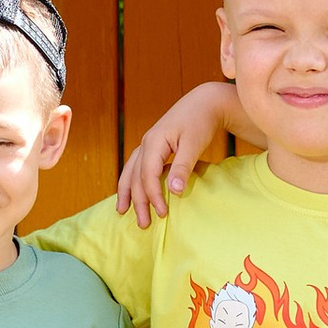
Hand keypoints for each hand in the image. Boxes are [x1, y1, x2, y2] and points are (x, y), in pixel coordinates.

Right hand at [115, 81, 233, 226]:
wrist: (204, 103)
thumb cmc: (201, 122)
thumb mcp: (194, 144)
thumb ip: (183, 167)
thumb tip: (174, 191)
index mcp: (154, 142)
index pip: (147, 175)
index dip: (153, 196)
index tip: (163, 214)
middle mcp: (146, 143)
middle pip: (135, 176)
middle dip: (137, 201)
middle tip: (143, 224)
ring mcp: (147, 144)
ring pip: (131, 171)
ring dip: (128, 192)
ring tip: (123, 211)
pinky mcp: (153, 146)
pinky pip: (136, 167)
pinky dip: (132, 181)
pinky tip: (132, 192)